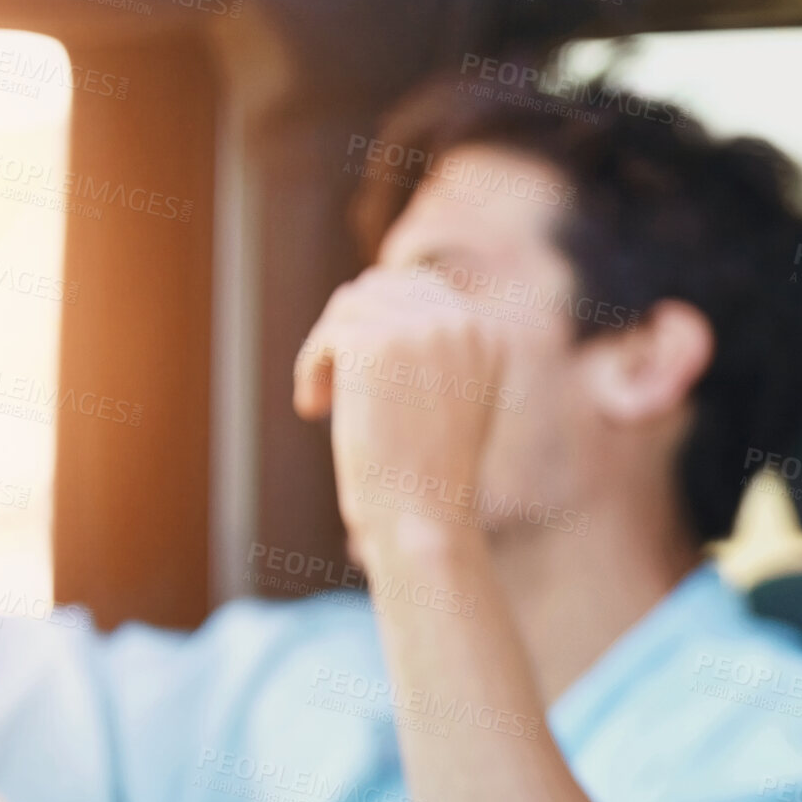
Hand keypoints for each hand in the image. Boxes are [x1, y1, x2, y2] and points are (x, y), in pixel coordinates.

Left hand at [293, 266, 514, 554]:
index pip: (424, 290)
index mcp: (491, 336)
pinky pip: (328, 335)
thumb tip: (372, 295)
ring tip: (325, 398)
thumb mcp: (449, 401)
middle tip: (337, 383)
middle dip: (353, 329)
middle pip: (384, 288)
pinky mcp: (376, 341)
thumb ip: (431, 351)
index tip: (363, 374)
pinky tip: (315, 407)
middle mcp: (464, 323)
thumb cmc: (429, 474)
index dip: (382, 322)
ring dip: (330, 348)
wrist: (420, 513)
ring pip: (351, 306)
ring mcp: (422, 328)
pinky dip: (311, 368)